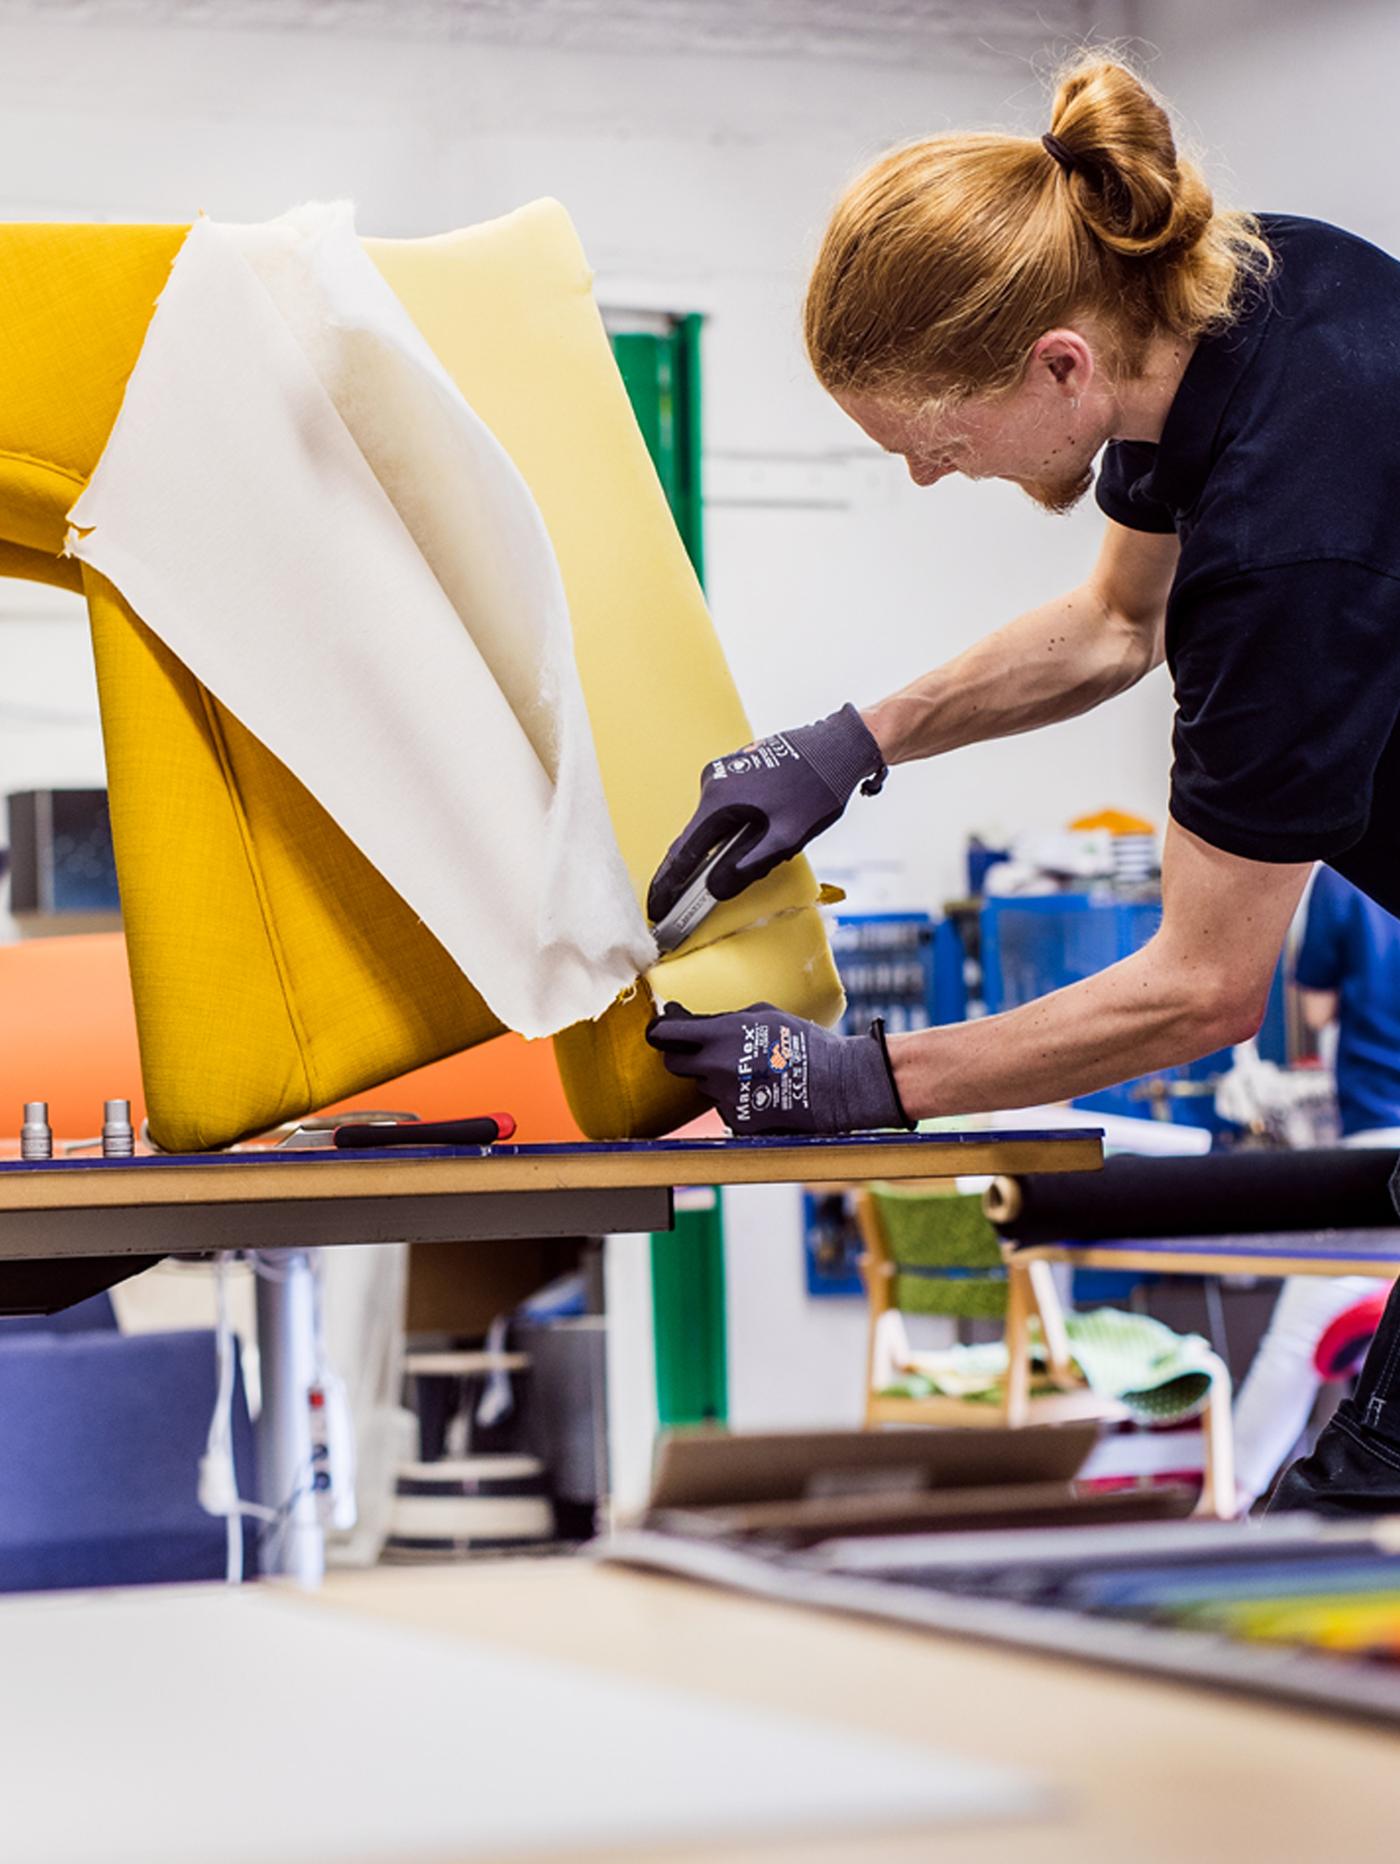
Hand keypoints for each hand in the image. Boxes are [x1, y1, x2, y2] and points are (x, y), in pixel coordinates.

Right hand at [646, 704, 885, 928]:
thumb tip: (715, 889)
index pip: (683, 852)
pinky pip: (722, 810)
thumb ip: (748, 866)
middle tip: (677, 906)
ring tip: (723, 877)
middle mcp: (712, 782)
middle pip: (693, 839)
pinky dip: (726, 832)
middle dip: (687, 874)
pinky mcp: (735, 770)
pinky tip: (745, 844)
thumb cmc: (817, 787)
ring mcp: (722, 773)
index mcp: (720, 800)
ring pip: (711, 825)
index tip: (656, 909)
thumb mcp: (786, 837)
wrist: (839, 746)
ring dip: (715, 851)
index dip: (668, 885)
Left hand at [646, 1001, 912, 1134]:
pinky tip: (761, 1091)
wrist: (838, 1084)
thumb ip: (722, 1019)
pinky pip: (723, 1106)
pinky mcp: (736, 1120)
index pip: (665, 1034)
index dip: (659, 1031)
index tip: (659, 1031)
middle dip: (684, 1056)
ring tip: (751, 1071)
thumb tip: (684, 1018)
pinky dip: (735, 1099)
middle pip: (674, 1063)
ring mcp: (724, 1097)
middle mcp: (716, 1066)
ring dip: (716, 1078)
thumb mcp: (763, 1015)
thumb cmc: (804, 1043)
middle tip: (704, 1052)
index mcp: (720, 1034)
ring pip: (703, 1085)